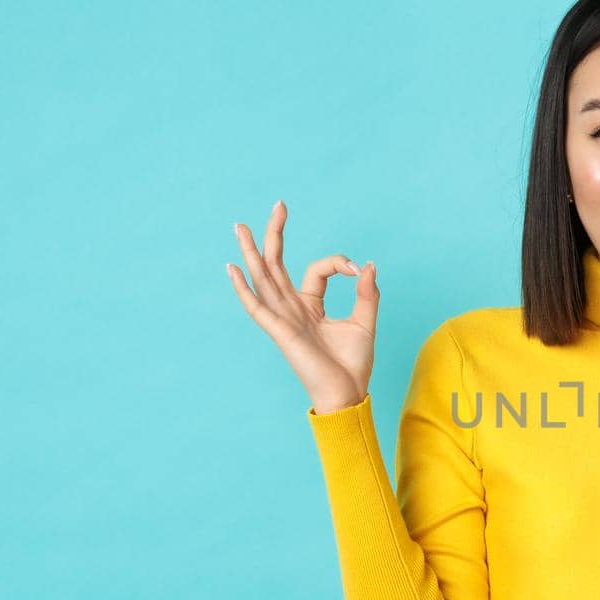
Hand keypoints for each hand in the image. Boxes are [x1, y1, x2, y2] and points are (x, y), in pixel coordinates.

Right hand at [225, 200, 378, 411]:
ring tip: (240, 227)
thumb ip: (367, 294)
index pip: (317, 270)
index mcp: (311, 306)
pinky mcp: (281, 332)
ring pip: (264, 279)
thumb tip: (367, 265)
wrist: (348, 394)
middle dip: (277, 235)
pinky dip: (244, 289)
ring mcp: (284, 319)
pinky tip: (232, 268)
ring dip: (252, 252)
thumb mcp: (365, 322)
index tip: (357, 269)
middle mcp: (293, 309)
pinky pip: (257, 308)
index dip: (338, 263)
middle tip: (279, 205)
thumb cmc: (353, 365)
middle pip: (278, 265)